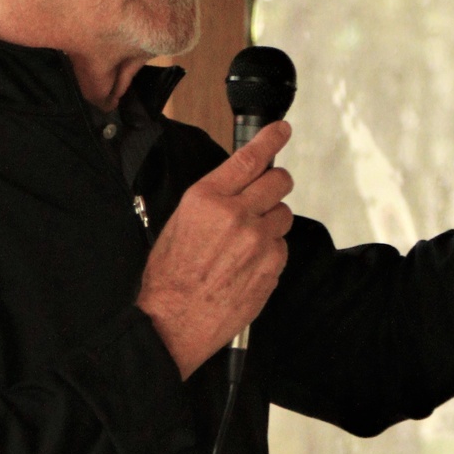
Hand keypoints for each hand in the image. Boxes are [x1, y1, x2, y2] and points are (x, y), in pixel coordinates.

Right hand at [136, 121, 293, 378]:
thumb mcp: (179, 222)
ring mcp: (258, 241)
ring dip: (272, 221)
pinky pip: (282, 246)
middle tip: (267, 192)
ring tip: (247, 240)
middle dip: (275, 183)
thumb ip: (213, 199)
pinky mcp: (272, 266)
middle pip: (278, 181)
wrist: (172, 322)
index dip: (271, 139)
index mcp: (207, 198)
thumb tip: (237, 186)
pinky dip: (271, 251)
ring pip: (284, 214)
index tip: (282, 131)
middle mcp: (236, 214)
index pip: (250, 158)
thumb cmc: (169, 277)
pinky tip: (248, 264)